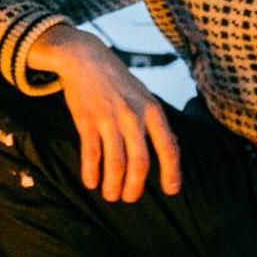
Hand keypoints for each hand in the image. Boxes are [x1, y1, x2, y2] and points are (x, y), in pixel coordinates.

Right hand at [28, 23, 181, 202]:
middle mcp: (133, 116)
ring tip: (110, 195)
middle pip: (140, 162)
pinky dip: (91, 172)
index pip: (168, 148)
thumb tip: (170, 151)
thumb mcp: (144, 95)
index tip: (171, 191)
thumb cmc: (117, 80)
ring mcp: (109, 118)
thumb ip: (155, 122)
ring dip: (113, 185)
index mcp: (152, 110)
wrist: (85, 58)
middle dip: (136, 187)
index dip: (171, 173)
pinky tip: (90, 183)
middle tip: (130, 199)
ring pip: (115, 163)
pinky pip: (91, 154)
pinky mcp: (86, 120)